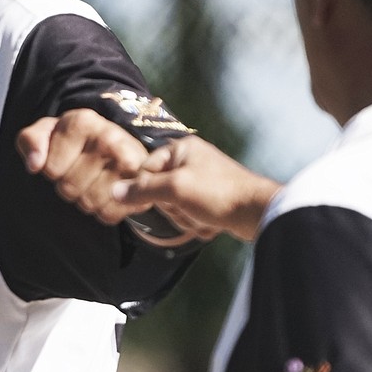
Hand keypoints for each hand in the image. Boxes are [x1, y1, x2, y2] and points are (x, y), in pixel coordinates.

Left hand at [17, 108, 164, 226]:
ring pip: (89, 202)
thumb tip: (33, 165)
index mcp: (82, 121)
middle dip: (69, 186)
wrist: (124, 148)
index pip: (49, 168)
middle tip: (81, 173)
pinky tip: (110, 193)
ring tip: (95, 181)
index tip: (64, 159)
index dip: (52, 170)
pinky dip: (105, 210)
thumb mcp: (49, 133)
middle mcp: (108, 137)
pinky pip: (108, 214)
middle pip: (69, 188)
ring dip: (87, 199)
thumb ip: (31, 141)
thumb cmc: (78, 142)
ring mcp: (128, 161)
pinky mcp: (141, 185)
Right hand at [112, 136, 279, 242]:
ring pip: (175, 206)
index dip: (150, 190)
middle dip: (174, 207)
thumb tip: (114, 191)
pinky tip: (212, 223)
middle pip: (159, 191)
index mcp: (181, 149)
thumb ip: (143, 190)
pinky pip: (190, 214)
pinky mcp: (211, 199)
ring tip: (205, 216)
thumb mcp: (175, 190)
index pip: (145, 170)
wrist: (257, 212)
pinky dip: (199, 223)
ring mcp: (202, 180)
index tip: (166, 199)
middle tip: (191, 208)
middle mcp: (191, 161)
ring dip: (187, 218)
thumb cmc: (217, 193)